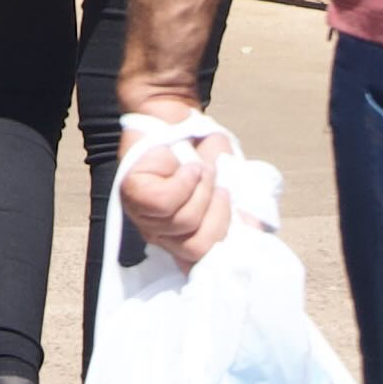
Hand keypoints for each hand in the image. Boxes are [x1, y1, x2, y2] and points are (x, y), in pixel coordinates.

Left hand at [115, 107, 237, 266]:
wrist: (174, 116)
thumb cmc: (202, 151)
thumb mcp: (230, 182)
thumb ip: (239, 210)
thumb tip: (249, 232)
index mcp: (184, 238)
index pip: (197, 267)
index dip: (219, 261)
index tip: (239, 235)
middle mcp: (162, 235)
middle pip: (197, 248)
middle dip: (217, 214)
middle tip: (218, 188)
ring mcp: (144, 217)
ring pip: (183, 222)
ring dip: (201, 190)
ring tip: (200, 171)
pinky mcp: (133, 194)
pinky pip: (165, 202)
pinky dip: (184, 181)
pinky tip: (185, 169)